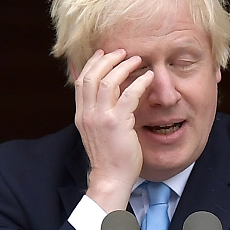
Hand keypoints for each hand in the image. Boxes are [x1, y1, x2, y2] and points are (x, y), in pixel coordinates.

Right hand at [74, 49, 153, 211]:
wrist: (111, 178)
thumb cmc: (110, 157)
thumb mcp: (98, 132)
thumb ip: (99, 113)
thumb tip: (106, 97)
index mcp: (81, 115)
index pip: (81, 81)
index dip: (92, 63)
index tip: (104, 53)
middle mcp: (87, 114)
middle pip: (91, 75)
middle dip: (107, 59)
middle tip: (122, 51)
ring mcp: (100, 118)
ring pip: (108, 81)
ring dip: (123, 66)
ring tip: (137, 59)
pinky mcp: (117, 124)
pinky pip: (128, 95)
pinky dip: (139, 82)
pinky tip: (148, 77)